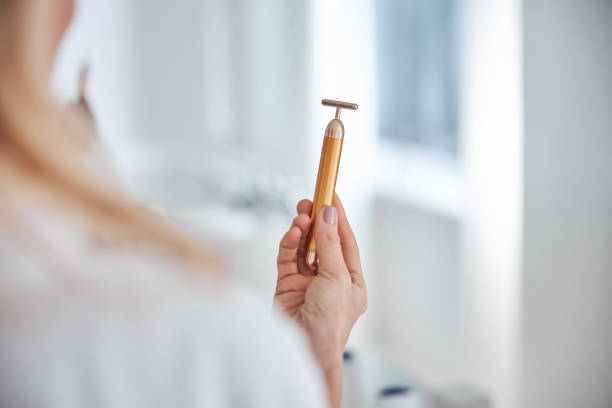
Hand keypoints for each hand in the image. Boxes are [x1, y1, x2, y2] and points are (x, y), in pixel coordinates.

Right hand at [275, 194, 366, 406]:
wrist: (304, 349)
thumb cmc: (330, 322)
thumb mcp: (336, 277)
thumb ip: (329, 244)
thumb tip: (328, 215)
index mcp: (350, 281)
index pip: (345, 242)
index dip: (338, 217)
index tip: (332, 194)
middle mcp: (329, 280)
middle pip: (323, 242)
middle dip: (316, 221)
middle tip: (309, 201)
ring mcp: (307, 282)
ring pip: (304, 248)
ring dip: (302, 231)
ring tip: (301, 216)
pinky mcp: (287, 285)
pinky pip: (288, 258)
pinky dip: (289, 244)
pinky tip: (292, 233)